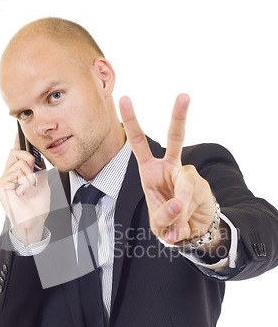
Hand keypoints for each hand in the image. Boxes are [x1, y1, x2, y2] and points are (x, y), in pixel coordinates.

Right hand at [0, 134, 50, 245]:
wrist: (34, 221)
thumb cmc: (37, 207)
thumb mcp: (42, 182)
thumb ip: (38, 168)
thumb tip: (37, 156)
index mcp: (16, 174)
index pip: (15, 154)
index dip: (17, 141)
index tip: (19, 129)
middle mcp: (7, 175)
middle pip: (15, 152)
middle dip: (28, 159)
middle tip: (33, 173)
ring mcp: (2, 180)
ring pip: (20, 162)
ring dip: (30, 175)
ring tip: (28, 188)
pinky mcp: (0, 185)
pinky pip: (17, 172)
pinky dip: (25, 181)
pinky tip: (23, 192)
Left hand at [119, 94, 215, 244]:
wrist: (192, 231)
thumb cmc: (168, 222)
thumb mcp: (158, 224)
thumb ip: (163, 216)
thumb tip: (177, 206)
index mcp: (151, 170)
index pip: (139, 143)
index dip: (133, 121)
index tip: (125, 98)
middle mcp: (170, 167)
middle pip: (176, 138)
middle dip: (179, 117)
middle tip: (183, 95)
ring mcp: (188, 175)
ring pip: (184, 186)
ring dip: (178, 209)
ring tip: (174, 228)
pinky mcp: (202, 186)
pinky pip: (192, 201)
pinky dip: (184, 219)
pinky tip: (183, 228)